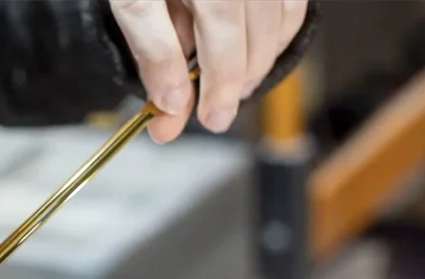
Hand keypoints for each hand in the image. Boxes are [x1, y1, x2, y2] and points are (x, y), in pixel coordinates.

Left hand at [108, 0, 308, 142]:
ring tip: (233, 88)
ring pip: (282, 19)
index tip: (211, 119)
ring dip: (261, 60)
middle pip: (256, 32)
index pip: (224, 36)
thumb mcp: (131, 1)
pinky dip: (279, 34)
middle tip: (215, 114)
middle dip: (236, 80)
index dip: (220, 85)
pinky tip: (255, 54)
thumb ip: (153, 51)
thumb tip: (173, 105)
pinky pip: (294, 3)